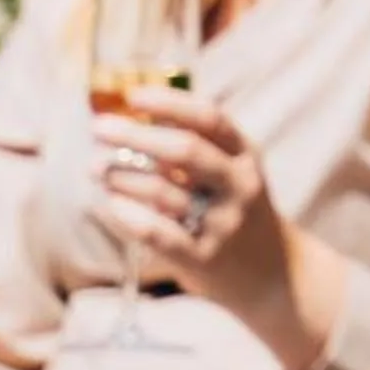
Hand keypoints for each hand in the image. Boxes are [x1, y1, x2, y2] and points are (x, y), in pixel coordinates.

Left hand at [92, 86, 289, 302]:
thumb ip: (198, 147)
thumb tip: (134, 118)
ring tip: (96, 167)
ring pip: (164, 192)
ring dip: (122, 175)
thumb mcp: (233, 173)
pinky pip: (157, 233)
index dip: (171, 103)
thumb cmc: (235, 212)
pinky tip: (111, 203)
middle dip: (136, 135)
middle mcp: (239, 186)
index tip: (134, 95)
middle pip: (185, 150)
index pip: (211, 118)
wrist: (273, 274)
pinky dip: (128, 215)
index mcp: (247, 156)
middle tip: (98, 128)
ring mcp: (223, 223)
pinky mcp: (203, 258)